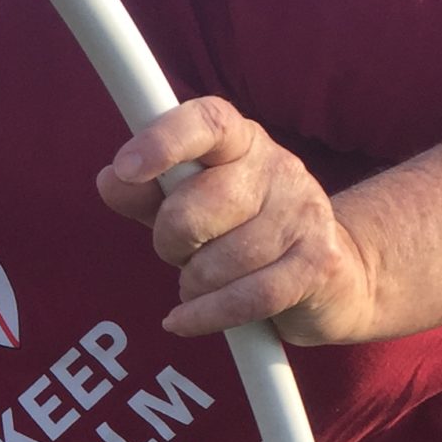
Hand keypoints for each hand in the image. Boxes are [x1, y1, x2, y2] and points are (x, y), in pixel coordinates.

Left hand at [97, 97, 377, 344]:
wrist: (331, 277)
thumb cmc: (243, 234)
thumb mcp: (189, 208)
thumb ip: (148, 196)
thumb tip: (110, 180)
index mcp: (242, 142)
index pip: (207, 122)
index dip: (163, 141)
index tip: (126, 168)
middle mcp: (277, 168)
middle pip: (196, 207)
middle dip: (171, 243)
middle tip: (180, 252)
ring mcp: (302, 215)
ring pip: (218, 263)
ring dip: (194, 284)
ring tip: (204, 281)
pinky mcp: (316, 264)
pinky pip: (244, 298)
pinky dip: (205, 315)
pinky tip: (187, 319)